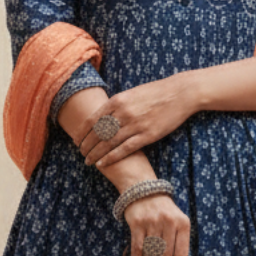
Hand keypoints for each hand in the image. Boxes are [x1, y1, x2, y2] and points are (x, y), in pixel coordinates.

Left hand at [79, 75, 198, 168]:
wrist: (180, 93)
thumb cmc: (156, 92)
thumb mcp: (132, 93)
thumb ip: (117, 104)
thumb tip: (103, 115)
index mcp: (117, 100)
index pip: (92, 119)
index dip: (82, 132)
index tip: (76, 140)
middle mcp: (123, 113)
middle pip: (97, 133)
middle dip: (86, 145)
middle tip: (80, 154)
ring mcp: (135, 124)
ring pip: (108, 143)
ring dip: (95, 154)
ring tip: (88, 161)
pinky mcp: (147, 135)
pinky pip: (124, 149)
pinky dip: (111, 157)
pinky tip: (102, 163)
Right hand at [125, 193, 190, 255]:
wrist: (144, 192)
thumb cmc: (163, 211)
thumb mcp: (178, 221)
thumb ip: (179, 240)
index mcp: (183, 223)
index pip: (181, 254)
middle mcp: (169, 222)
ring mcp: (152, 222)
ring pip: (151, 254)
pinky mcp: (137, 224)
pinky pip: (137, 250)